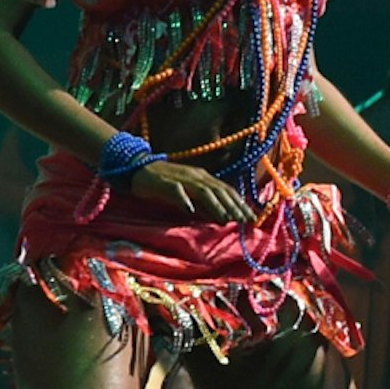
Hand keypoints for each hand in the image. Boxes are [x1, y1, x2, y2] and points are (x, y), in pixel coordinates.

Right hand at [130, 158, 251, 225]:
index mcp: (202, 176)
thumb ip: (203, 202)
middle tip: (245, 221)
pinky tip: (190, 211)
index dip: (240, 203)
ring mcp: (180, 178)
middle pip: (219, 190)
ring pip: (202, 191)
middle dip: (234, 206)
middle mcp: (195, 175)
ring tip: (225, 219)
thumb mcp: (188, 191)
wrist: (137, 167)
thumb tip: (220, 217)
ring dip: (215, 205)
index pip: (226, 189)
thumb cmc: (164, 181)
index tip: (252, 218)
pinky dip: (184, 200)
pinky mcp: (163, 182)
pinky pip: (175, 190)